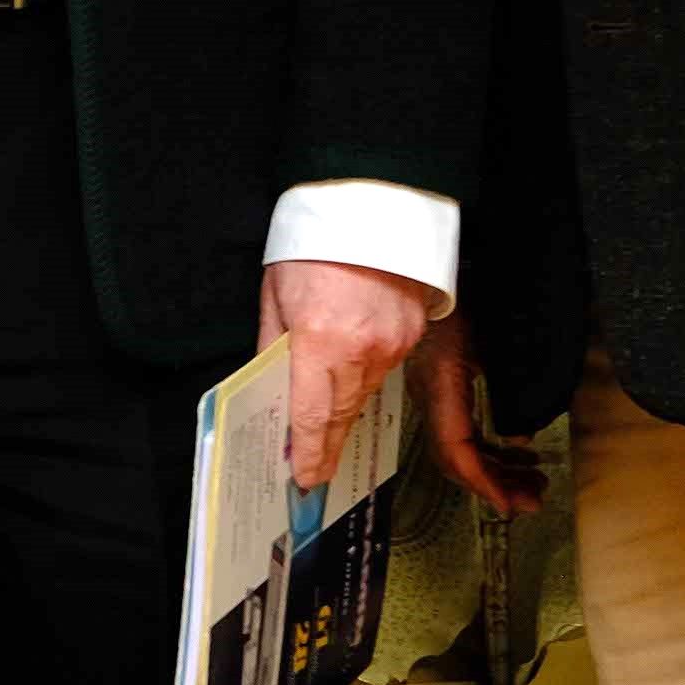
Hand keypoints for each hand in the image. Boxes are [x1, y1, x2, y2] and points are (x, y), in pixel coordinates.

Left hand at [263, 256, 438, 493]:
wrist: (368, 207)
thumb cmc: (312, 248)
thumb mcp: (275, 297)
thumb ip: (273, 346)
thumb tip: (272, 388)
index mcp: (319, 341)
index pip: (313, 415)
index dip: (309, 452)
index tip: (304, 477)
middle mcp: (361, 350)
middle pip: (342, 413)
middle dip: (327, 444)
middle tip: (314, 470)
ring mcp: (392, 344)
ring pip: (364, 393)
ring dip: (344, 411)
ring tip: (326, 431)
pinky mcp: (411, 333)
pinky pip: (383, 367)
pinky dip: (364, 376)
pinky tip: (349, 376)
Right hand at [416, 308, 544, 514]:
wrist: (424, 272)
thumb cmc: (458, 297)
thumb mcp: (492, 339)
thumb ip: (511, 385)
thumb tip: (520, 437)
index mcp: (442, 386)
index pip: (457, 450)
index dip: (482, 482)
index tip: (510, 504)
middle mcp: (432, 395)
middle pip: (457, 458)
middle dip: (494, 484)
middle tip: (532, 500)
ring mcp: (433, 392)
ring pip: (460, 448)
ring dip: (495, 469)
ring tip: (531, 481)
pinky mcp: (442, 386)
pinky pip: (462, 429)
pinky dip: (488, 448)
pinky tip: (515, 450)